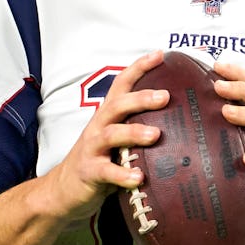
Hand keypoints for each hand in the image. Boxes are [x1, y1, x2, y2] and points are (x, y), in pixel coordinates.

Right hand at [41, 50, 170, 222]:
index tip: (160, 55)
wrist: (63, 190)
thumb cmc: (100, 161)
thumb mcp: (117, 140)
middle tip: (165, 96)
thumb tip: (181, 122)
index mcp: (108, 115)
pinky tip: (139, 178)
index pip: (121, 84)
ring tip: (155, 135)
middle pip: (117, 105)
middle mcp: (99, 126)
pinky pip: (107, 172)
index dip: (139, 68)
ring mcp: (92, 148)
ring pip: (111, 135)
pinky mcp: (89, 172)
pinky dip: (123, 175)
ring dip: (134, 132)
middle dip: (141, 99)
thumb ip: (138, 129)